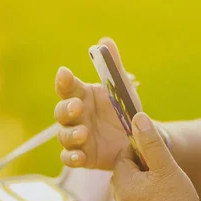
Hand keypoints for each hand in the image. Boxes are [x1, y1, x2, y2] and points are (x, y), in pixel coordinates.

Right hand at [54, 38, 139, 169]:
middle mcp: (76, 117)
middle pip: (61, 112)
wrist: (140, 139)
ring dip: (70, 134)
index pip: (67, 87)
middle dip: (66, 109)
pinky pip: (69, 158)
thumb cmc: (126, 110)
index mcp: (82, 96)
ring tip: (83, 133)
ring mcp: (78, 138)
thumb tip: (105, 41)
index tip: (64, 73)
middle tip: (77, 106)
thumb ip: (113, 66)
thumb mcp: (122, 88)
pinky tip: (79, 156)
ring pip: (63, 136)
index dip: (63, 81)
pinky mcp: (84, 156)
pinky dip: (71, 158)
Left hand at [111, 112, 200, 200]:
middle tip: (161, 165)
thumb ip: (150, 141)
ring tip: (164, 181)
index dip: (139, 149)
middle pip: (125, 172)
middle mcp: (120, 199)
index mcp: (122, 182)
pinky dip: (147, 196)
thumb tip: (137, 117)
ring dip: (144, 181)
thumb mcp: (165, 165)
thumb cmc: (177, 199)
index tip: (155, 150)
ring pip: (131, 188)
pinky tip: (165, 198)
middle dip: (140, 165)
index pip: (123, 155)